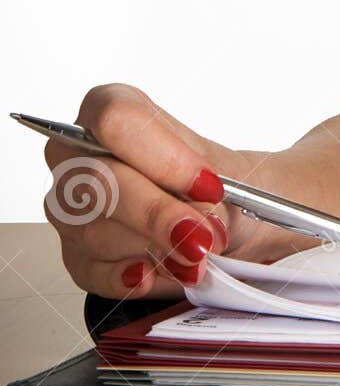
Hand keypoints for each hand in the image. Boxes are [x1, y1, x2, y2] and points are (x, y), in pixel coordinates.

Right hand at [41, 83, 288, 300]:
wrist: (225, 215)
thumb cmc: (214, 181)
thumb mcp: (224, 175)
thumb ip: (206, 196)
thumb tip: (191, 228)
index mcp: (109, 107)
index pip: (116, 120)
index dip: (162, 157)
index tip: (205, 185)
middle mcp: (76, 153)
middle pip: (99, 180)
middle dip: (157, 214)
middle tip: (203, 236)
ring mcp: (67, 207)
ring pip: (95, 232)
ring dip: (155, 249)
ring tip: (197, 254)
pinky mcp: (74, 254)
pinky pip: (92, 272)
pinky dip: (133, 277)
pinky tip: (160, 273)